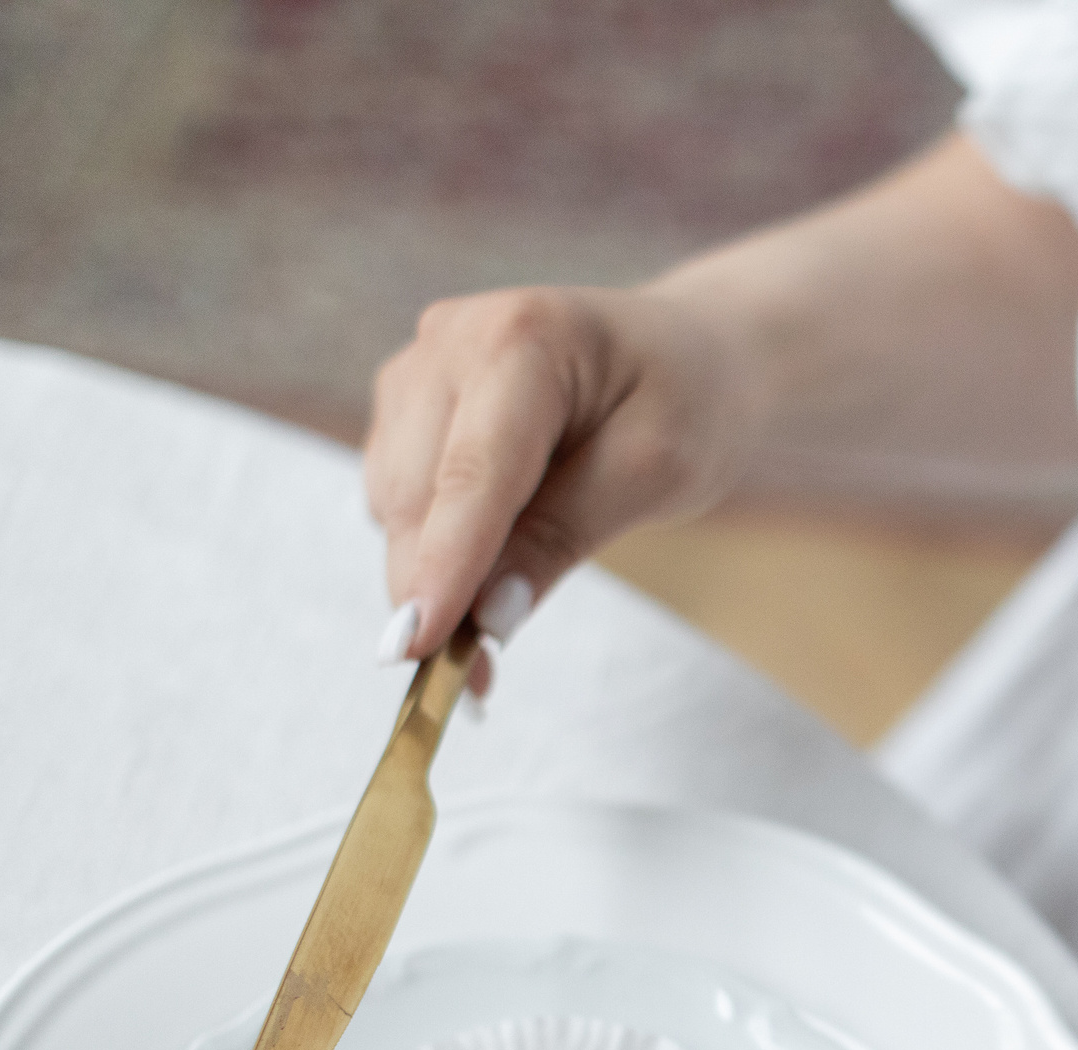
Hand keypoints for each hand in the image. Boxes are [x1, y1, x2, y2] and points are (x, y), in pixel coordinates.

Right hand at [363, 280, 765, 665]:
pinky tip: (480, 582)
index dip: (442, 567)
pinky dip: (429, 551)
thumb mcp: (655, 472)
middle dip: (432, 591)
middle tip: (472, 683)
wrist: (685, 354)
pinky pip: (396, 495)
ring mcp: (420, 368)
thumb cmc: (686, 404)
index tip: (417, 649)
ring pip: (391, 502)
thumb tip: (487, 617)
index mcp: (523, 338)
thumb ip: (565, 535)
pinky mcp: (407, 403)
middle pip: (413, 494)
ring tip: (484, 639)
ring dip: (427, 577)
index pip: (472, 473)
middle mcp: (451, 339)